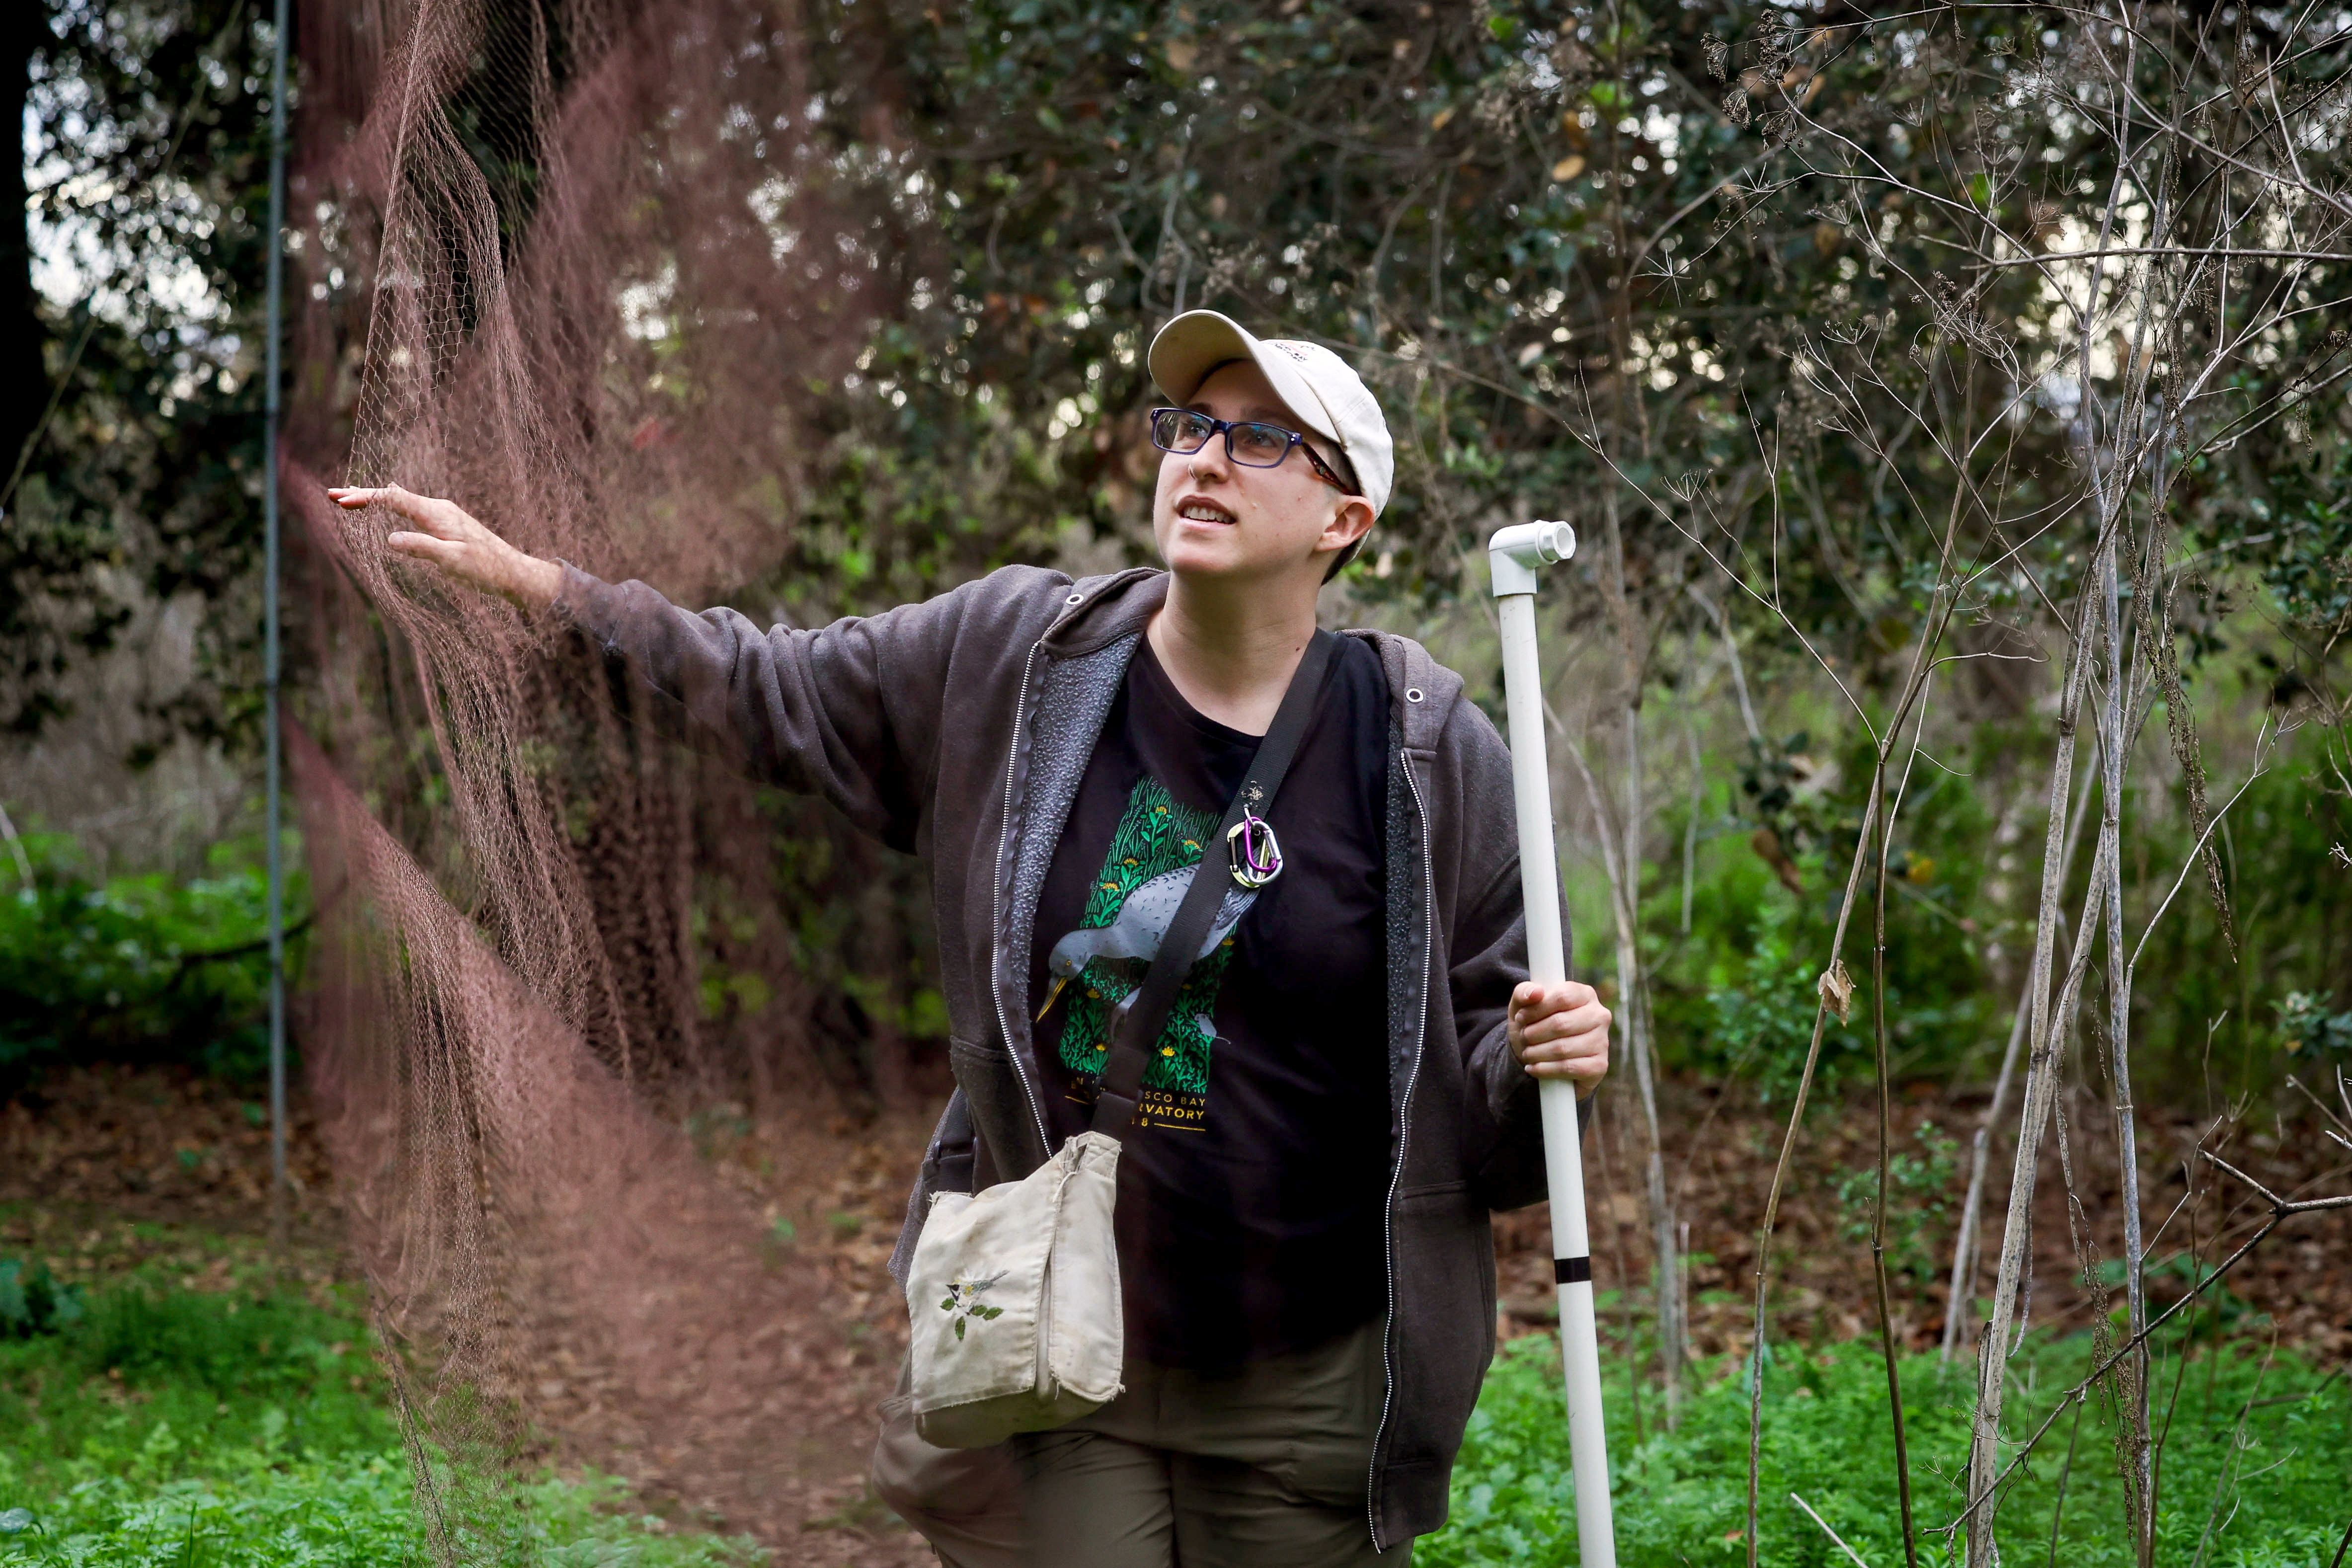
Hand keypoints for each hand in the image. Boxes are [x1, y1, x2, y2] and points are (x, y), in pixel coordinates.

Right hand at [328, 484, 562, 610]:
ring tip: (349, 498)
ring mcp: (443, 514)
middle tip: (332, 495)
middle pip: (394, 495)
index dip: (366, 499)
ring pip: (401, 500)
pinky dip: (392, 505)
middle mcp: (439, 507)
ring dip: (375, 498)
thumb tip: (390, 538)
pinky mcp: (447, 523)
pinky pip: (412, 508)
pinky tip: (388, 502)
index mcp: (437, 513)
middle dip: (363, 494)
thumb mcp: (452, 561)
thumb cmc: (485, 569)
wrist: (513, 572)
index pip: (393, 499)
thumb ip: (422, 547)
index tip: (341, 502)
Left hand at [1508, 979, 1610, 1098]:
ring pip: (1563, 1048)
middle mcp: (1599, 1016)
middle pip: (1561, 1024)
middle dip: (1534, 1033)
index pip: (1562, 997)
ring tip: (1527, 1053)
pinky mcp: (1599, 1065)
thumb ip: (1523, 992)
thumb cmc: (1535, 1023)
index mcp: (1585, 994)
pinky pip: (1569, 1068)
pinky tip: (1533, 1067)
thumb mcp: (1523, 1005)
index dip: (1536, 1009)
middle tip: (1523, 1037)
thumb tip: (1535, 992)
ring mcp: (1602, 1041)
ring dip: (1537, 1053)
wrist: (1543, 1054)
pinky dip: (1545, 1070)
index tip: (1520, 1018)